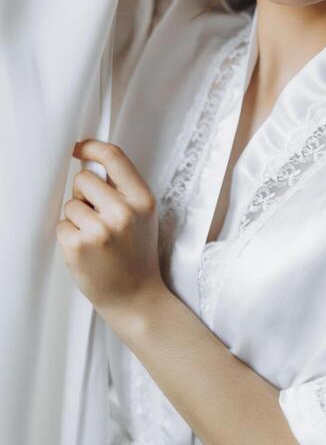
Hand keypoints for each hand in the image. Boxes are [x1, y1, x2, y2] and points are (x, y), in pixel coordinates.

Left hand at [56, 139, 166, 330]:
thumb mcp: (143, 215)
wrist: (136, 297)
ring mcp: (101, 229)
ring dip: (76, 218)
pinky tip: (87, 252)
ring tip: (96, 239)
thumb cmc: (137, 255)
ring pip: (70, 204)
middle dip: (83, 194)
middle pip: (83, 179)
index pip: (114, 157)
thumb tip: (90, 162)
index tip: (79, 148)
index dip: (91, 147)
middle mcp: (123, 212)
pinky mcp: (80, 246)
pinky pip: (62, 225)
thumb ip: (123, 189)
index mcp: (142, 199)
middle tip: (97, 218)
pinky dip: (69, 237)